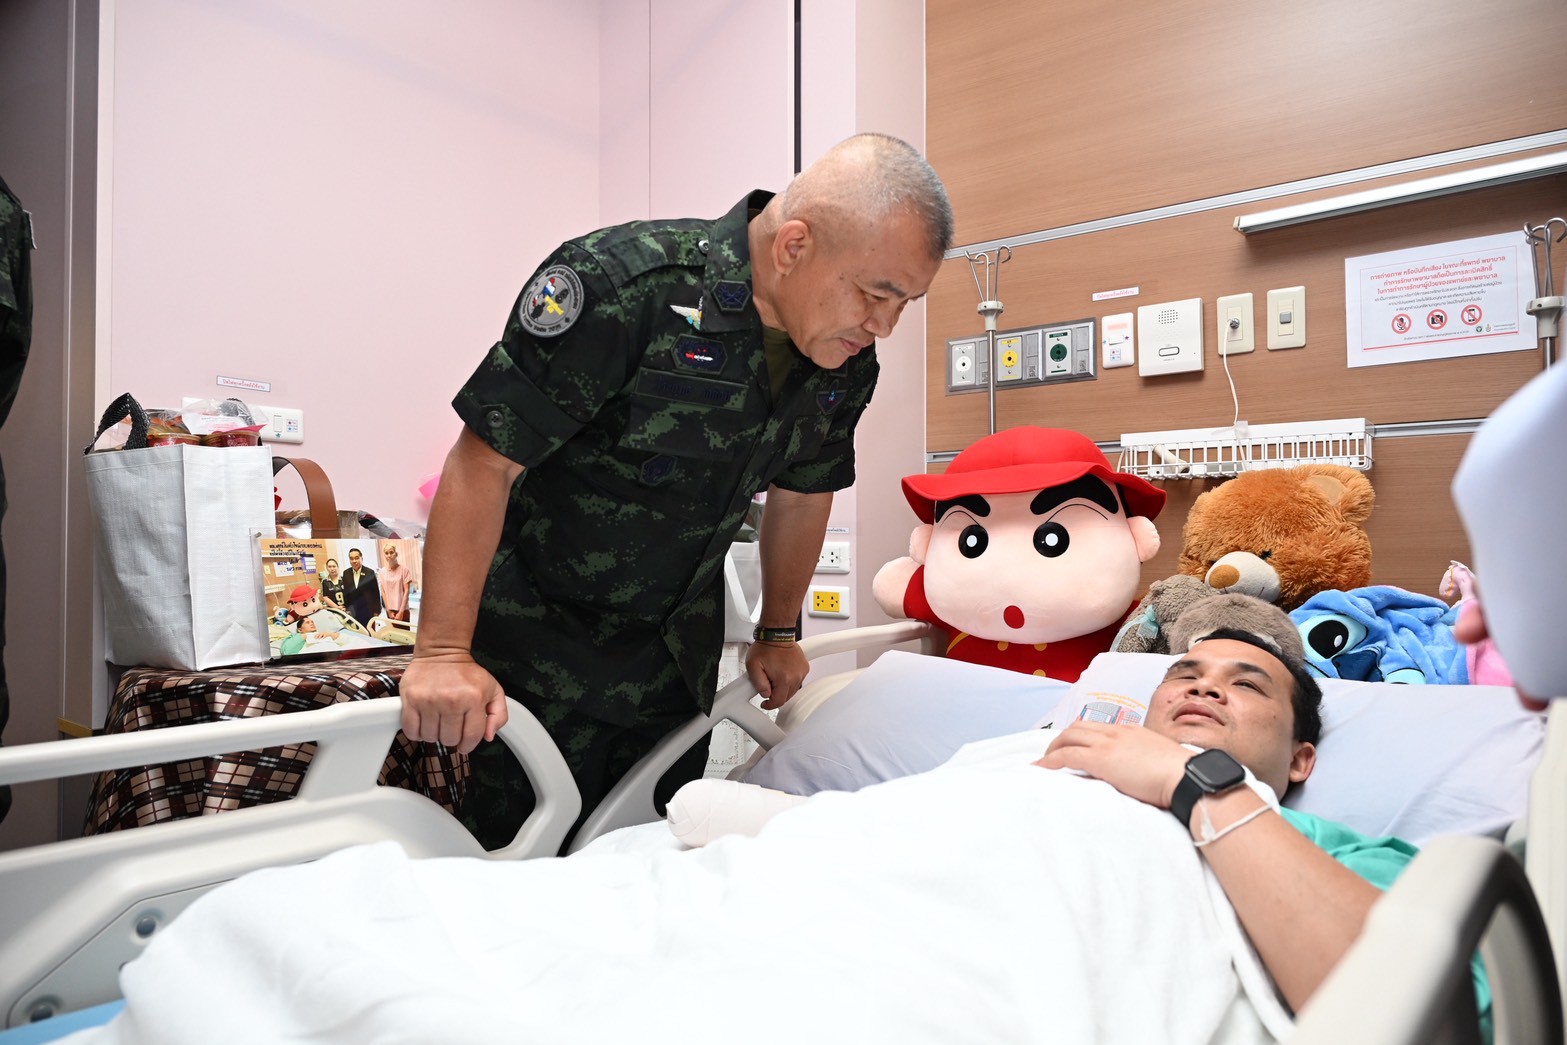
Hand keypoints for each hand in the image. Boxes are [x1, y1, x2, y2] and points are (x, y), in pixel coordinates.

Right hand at [399, 650, 508, 753]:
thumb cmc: (467, 673)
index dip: (468, 745)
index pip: (471, 736)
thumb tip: (488, 736)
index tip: (464, 744)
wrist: (442, 651)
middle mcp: (451, 701)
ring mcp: (430, 700)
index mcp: (474, 699)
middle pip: (449, 739)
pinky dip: (417, 733)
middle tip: (450, 727)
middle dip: (451, 738)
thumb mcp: (493, 689)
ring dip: (434, 735)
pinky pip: (411, 730)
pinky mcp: (411, 699)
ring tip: (437, 722)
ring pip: (430, 737)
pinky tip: (424, 724)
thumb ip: (499, 714)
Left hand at [745, 641, 810, 709]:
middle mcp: (796, 676)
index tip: (765, 703)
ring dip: (783, 688)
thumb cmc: (765, 647)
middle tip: (767, 686)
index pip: (779, 701)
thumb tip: (765, 694)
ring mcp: (802, 672)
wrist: (777, 634)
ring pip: (792, 690)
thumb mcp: (753, 666)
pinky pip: (797, 681)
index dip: (770, 705)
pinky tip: (782, 673)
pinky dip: (789, 681)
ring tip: (773, 677)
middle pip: (787, 697)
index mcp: (784, 678)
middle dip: (776, 695)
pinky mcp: (804, 668)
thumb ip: (758, 684)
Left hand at [1034, 721, 1190, 808]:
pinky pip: (1066, 756)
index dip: (1083, 735)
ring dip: (1052, 749)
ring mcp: (1108, 744)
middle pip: (1079, 728)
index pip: (1100, 727)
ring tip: (1043, 763)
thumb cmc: (1183, 775)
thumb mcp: (1164, 760)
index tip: (1075, 745)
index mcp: (1133, 730)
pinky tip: (1041, 770)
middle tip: (1052, 754)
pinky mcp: (1100, 759)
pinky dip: (1050, 761)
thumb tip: (1148, 771)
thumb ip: (1149, 760)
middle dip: (1062, 739)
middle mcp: (1117, 732)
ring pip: (1069, 737)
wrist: (1187, 777)